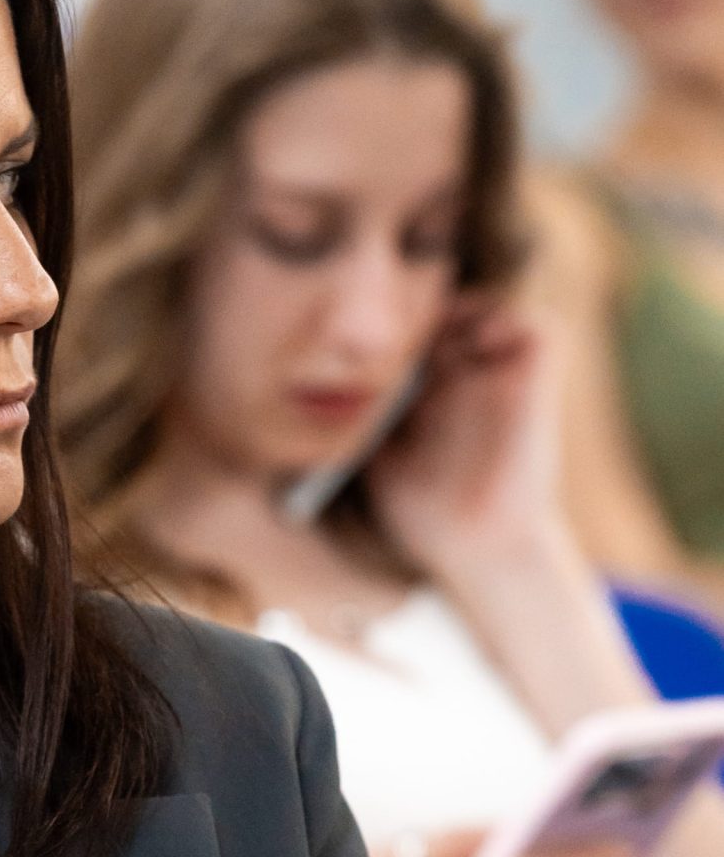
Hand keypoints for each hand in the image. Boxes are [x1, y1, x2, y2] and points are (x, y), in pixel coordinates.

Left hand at [368, 297, 561, 586]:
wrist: (475, 547)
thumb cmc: (425, 511)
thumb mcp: (379, 455)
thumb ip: (364, 416)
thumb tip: (320, 385)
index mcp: (436, 390)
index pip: (417, 331)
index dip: (395, 324)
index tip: (366, 336)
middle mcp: (473, 377)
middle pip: (449, 311)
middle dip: (420, 312)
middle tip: (394, 328)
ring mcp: (506, 379)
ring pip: (490, 309)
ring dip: (460, 312)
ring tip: (433, 334)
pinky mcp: (536, 386)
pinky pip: (536, 328)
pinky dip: (508, 321)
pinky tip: (474, 340)